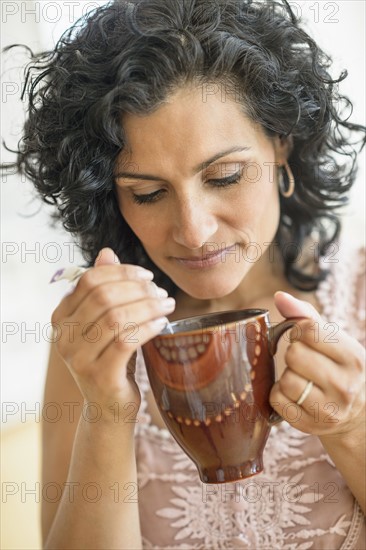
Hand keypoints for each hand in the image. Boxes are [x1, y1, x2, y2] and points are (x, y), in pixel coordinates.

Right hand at [51, 247, 175, 420]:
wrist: (109, 407)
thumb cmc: (111, 359)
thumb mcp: (106, 321)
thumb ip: (104, 289)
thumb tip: (106, 253)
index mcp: (61, 317)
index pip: (90, 280)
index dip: (122, 273)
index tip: (148, 276)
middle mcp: (62, 337)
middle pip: (104, 296)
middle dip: (139, 289)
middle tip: (161, 293)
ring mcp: (77, 358)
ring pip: (116, 317)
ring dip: (148, 306)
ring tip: (168, 305)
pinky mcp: (99, 376)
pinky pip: (126, 340)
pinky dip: (148, 327)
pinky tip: (163, 323)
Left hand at [270, 291, 364, 439]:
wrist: (355, 412)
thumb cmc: (337, 366)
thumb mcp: (333, 339)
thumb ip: (305, 315)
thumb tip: (279, 297)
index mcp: (353, 357)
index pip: (308, 329)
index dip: (297, 330)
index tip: (303, 338)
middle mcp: (345, 385)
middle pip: (294, 355)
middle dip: (293, 355)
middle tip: (304, 362)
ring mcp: (329, 409)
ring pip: (285, 380)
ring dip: (287, 376)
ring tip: (301, 379)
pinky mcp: (310, 425)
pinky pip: (277, 401)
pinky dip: (279, 395)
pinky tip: (294, 394)